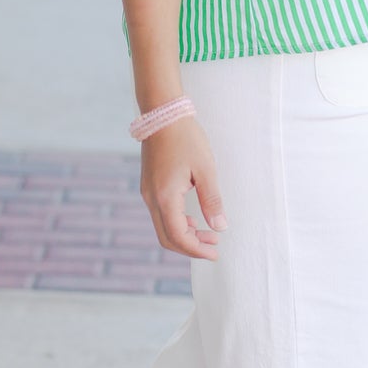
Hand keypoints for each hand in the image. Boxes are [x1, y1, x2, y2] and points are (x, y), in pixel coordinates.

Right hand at [139, 117, 226, 261]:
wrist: (163, 115)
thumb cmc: (186, 139)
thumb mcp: (205, 170)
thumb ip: (212, 201)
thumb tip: (220, 227)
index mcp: (166, 197)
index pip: (179, 236)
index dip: (197, 249)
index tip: (215, 252)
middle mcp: (152, 199)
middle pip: (167, 237)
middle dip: (190, 247)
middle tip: (214, 247)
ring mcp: (148, 193)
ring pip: (163, 227)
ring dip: (185, 235)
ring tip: (209, 234)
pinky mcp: (149, 187)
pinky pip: (161, 214)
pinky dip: (177, 223)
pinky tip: (195, 220)